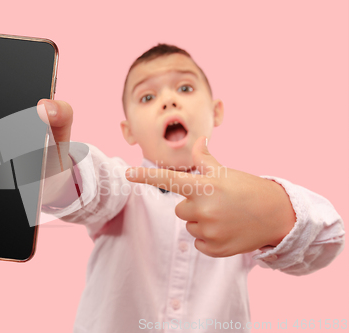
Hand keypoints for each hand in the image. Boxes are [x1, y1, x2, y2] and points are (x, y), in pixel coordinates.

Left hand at [125, 136, 295, 257]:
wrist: (276, 215)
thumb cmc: (248, 189)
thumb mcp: (225, 172)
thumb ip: (205, 160)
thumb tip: (197, 141)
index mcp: (204, 186)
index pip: (168, 180)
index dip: (145, 176)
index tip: (127, 174)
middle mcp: (203, 209)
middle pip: (180, 209)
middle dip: (193, 205)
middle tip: (215, 203)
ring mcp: (209, 230)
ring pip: (190, 226)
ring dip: (202, 222)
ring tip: (224, 216)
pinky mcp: (215, 248)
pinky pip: (199, 243)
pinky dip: (209, 238)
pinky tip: (226, 230)